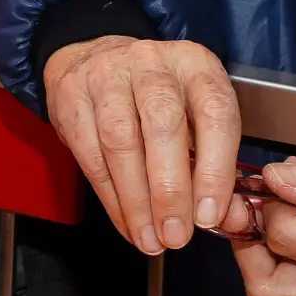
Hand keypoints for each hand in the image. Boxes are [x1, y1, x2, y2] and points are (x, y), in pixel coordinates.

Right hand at [42, 35, 245, 254]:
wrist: (95, 57)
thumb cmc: (155, 96)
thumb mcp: (194, 114)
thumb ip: (213, 164)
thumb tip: (223, 218)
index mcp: (195, 65)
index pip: (215, 114)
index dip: (215, 169)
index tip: (210, 215)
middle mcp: (151, 63)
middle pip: (163, 125)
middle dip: (170, 191)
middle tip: (176, 235)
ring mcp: (107, 75)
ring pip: (121, 142)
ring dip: (137, 200)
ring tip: (149, 238)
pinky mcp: (72, 96)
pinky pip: (91, 154)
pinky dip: (111, 198)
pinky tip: (127, 222)